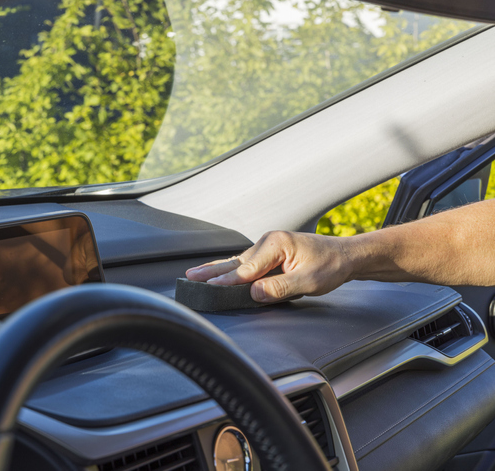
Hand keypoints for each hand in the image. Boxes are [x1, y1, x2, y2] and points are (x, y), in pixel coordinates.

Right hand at [185, 231, 353, 301]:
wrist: (346, 256)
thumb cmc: (331, 266)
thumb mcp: (308, 281)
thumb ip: (279, 288)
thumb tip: (254, 293)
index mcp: (276, 244)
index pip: (247, 269)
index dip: (227, 282)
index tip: (209, 288)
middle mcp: (268, 242)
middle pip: (236, 262)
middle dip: (211, 271)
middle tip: (189, 278)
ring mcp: (268, 247)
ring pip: (238, 262)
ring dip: (217, 270)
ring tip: (196, 276)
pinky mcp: (270, 254)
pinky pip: (246, 263)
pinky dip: (230, 269)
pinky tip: (218, 273)